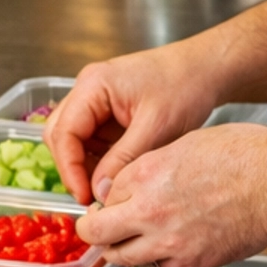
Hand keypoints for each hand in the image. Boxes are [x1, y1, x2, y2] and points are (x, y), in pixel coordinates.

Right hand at [46, 39, 220, 204]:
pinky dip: (99, 160)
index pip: (63, 132)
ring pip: (73, 140)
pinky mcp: (108, 112)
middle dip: (73, 168)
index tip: (84, 196)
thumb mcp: (156, 127)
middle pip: (60, 135)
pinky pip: (92, 141)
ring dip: (85, 166)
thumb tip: (99, 192)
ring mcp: (96, 101)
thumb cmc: (186, 86)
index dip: (69, 168)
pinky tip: (115, 175)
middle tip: (91, 197)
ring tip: (106, 189)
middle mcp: (88, 90)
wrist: (207, 69)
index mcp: (93, 85)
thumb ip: (123, 160)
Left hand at [74, 124, 266, 266]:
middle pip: (97, 235)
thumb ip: (147, 169)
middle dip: (96, 231)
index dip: (104, 200)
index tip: (110, 202)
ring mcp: (169, 243)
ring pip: (123, 258)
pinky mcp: (191, 263)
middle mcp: (149, 212)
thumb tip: (126, 188)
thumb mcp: (182, 145)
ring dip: (123, 249)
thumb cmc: (240, 154)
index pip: (101, 197)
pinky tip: (169, 245)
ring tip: (137, 238)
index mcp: (144, 175)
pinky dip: (155, 260)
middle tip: (103, 228)